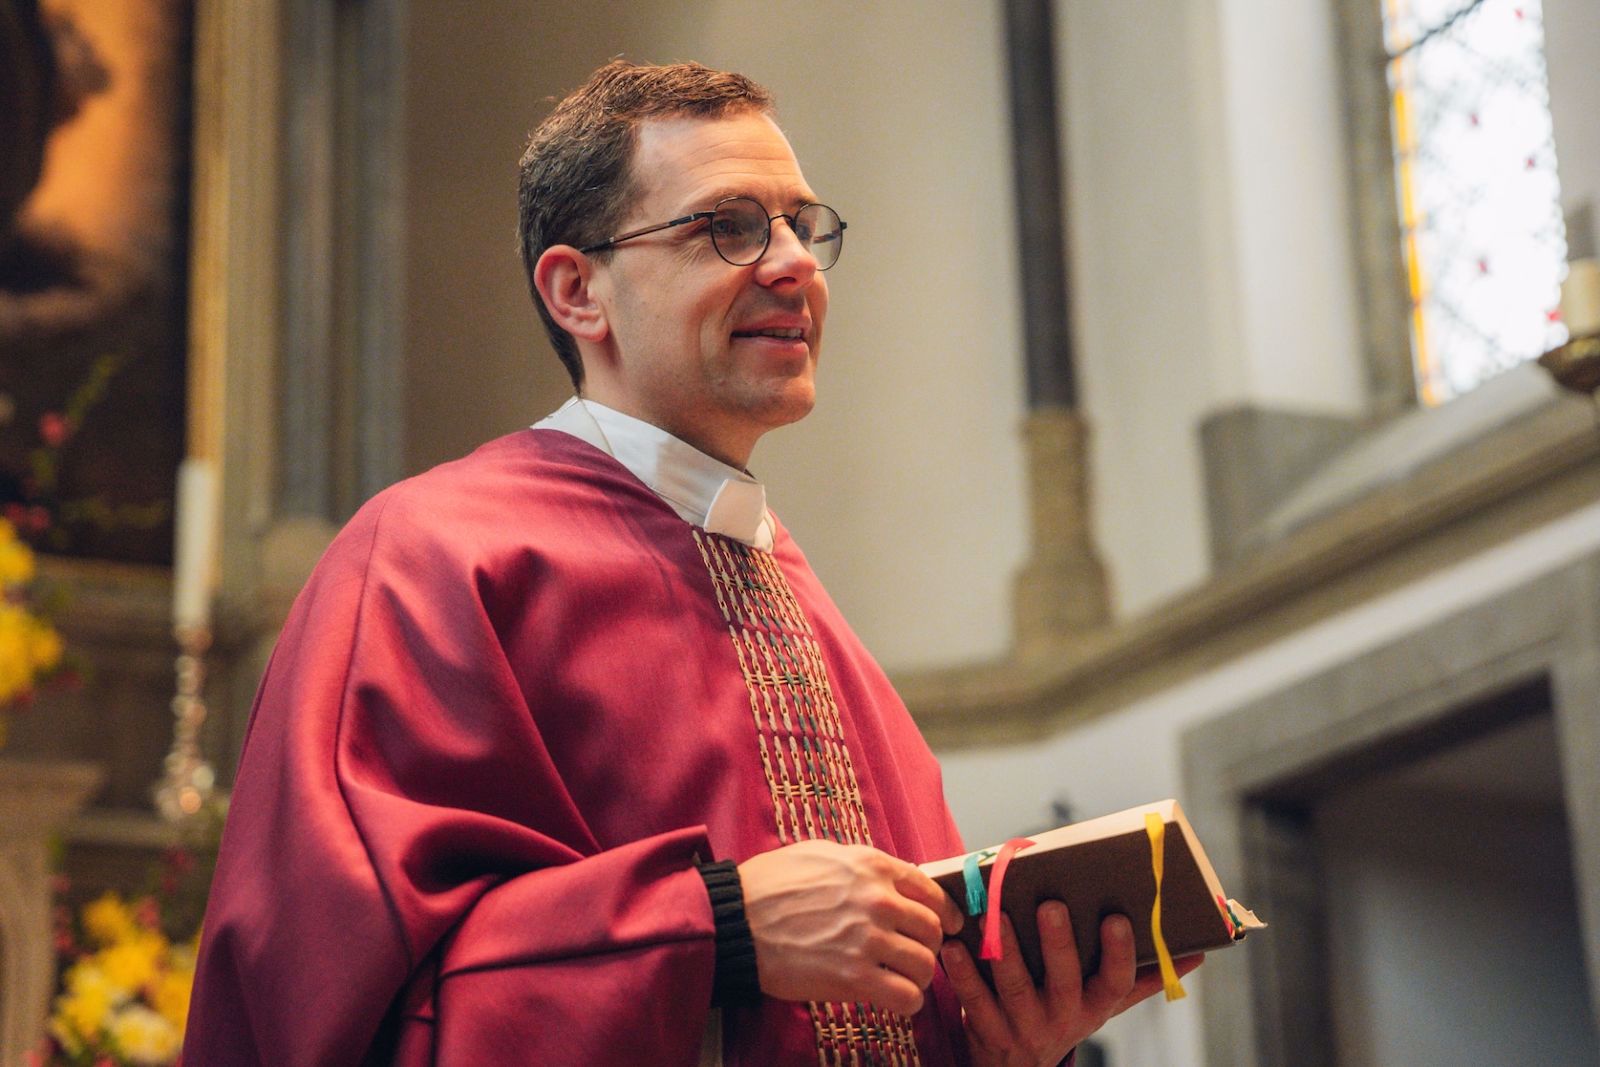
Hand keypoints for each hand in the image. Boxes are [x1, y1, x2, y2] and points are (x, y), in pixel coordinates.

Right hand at [738, 840, 964, 1014]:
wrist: (735, 921)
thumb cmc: (769, 885)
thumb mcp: (820, 854)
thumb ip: (861, 865)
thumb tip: (890, 877)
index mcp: (872, 866)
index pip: (931, 890)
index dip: (945, 912)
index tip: (948, 925)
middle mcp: (878, 899)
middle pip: (933, 930)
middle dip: (929, 946)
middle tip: (916, 956)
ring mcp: (868, 939)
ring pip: (925, 965)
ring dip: (919, 976)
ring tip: (903, 980)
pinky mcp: (854, 978)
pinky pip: (906, 996)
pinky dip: (906, 1001)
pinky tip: (893, 999)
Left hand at [940, 903, 1203, 1066]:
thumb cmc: (1067, 1014)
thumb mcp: (1106, 1002)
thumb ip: (1143, 976)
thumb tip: (1199, 951)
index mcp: (1095, 1005)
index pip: (1114, 981)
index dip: (1118, 953)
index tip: (1117, 917)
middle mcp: (1064, 1017)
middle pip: (1063, 980)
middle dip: (1058, 944)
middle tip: (1051, 905)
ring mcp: (1024, 1026)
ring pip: (1015, 988)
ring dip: (1004, 951)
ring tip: (993, 916)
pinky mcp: (988, 1029)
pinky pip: (974, 1000)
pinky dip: (963, 974)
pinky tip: (952, 945)